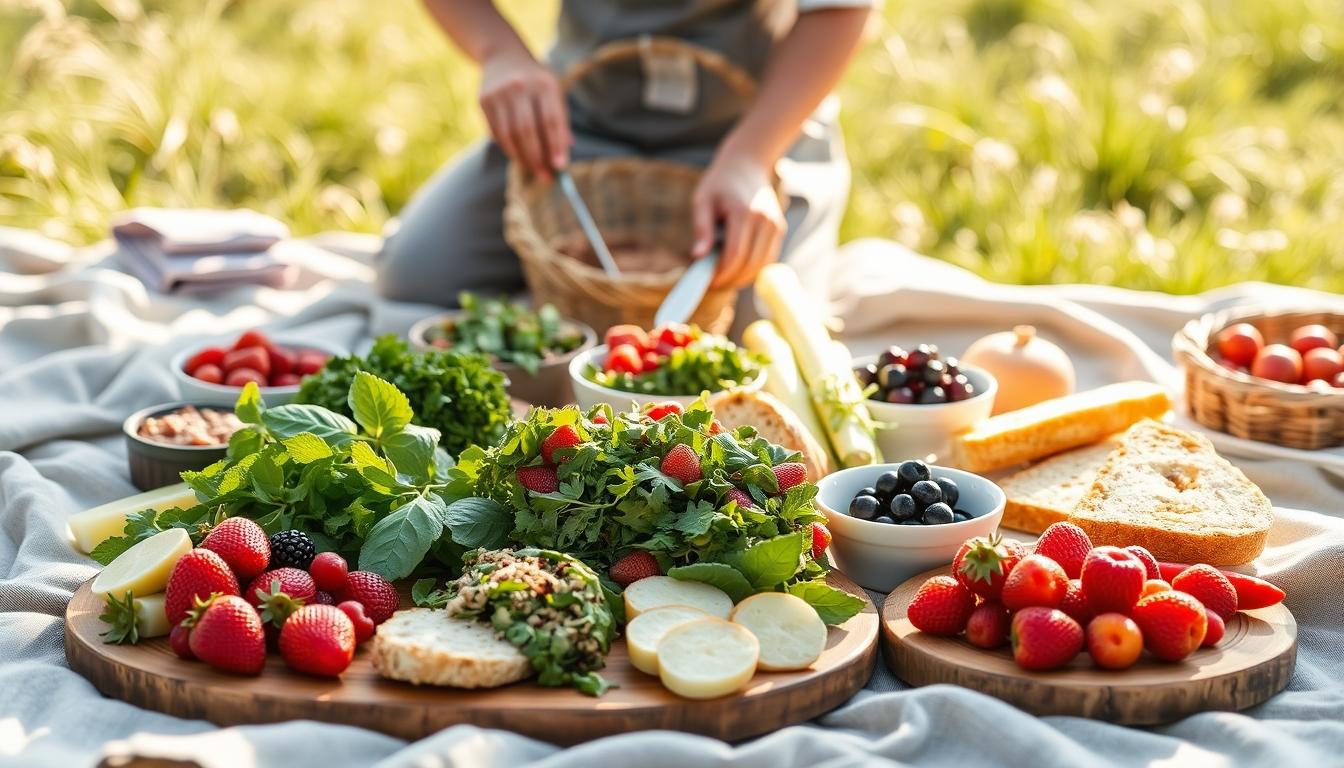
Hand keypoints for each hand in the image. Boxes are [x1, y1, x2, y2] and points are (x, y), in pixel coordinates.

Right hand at [479, 49, 571, 179]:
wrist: (503, 55)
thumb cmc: (536, 79)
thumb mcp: (554, 91)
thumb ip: (560, 121)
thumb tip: (564, 154)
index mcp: (544, 83)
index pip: (552, 119)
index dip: (556, 145)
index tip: (560, 167)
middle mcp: (520, 86)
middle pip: (528, 130)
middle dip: (538, 157)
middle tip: (546, 177)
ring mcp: (499, 93)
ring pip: (510, 135)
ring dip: (522, 158)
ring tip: (534, 170)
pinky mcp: (484, 101)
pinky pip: (496, 133)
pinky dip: (509, 149)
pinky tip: (518, 157)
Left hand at [691, 152, 786, 289]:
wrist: (747, 163)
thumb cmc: (719, 183)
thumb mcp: (702, 200)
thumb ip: (702, 229)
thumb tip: (698, 257)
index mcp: (744, 212)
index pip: (734, 255)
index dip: (721, 273)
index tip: (706, 281)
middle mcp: (764, 220)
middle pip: (749, 264)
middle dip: (730, 279)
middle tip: (712, 284)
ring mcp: (775, 225)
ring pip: (760, 265)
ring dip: (742, 278)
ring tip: (723, 278)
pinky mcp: (779, 229)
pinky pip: (767, 258)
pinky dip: (752, 268)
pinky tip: (736, 269)